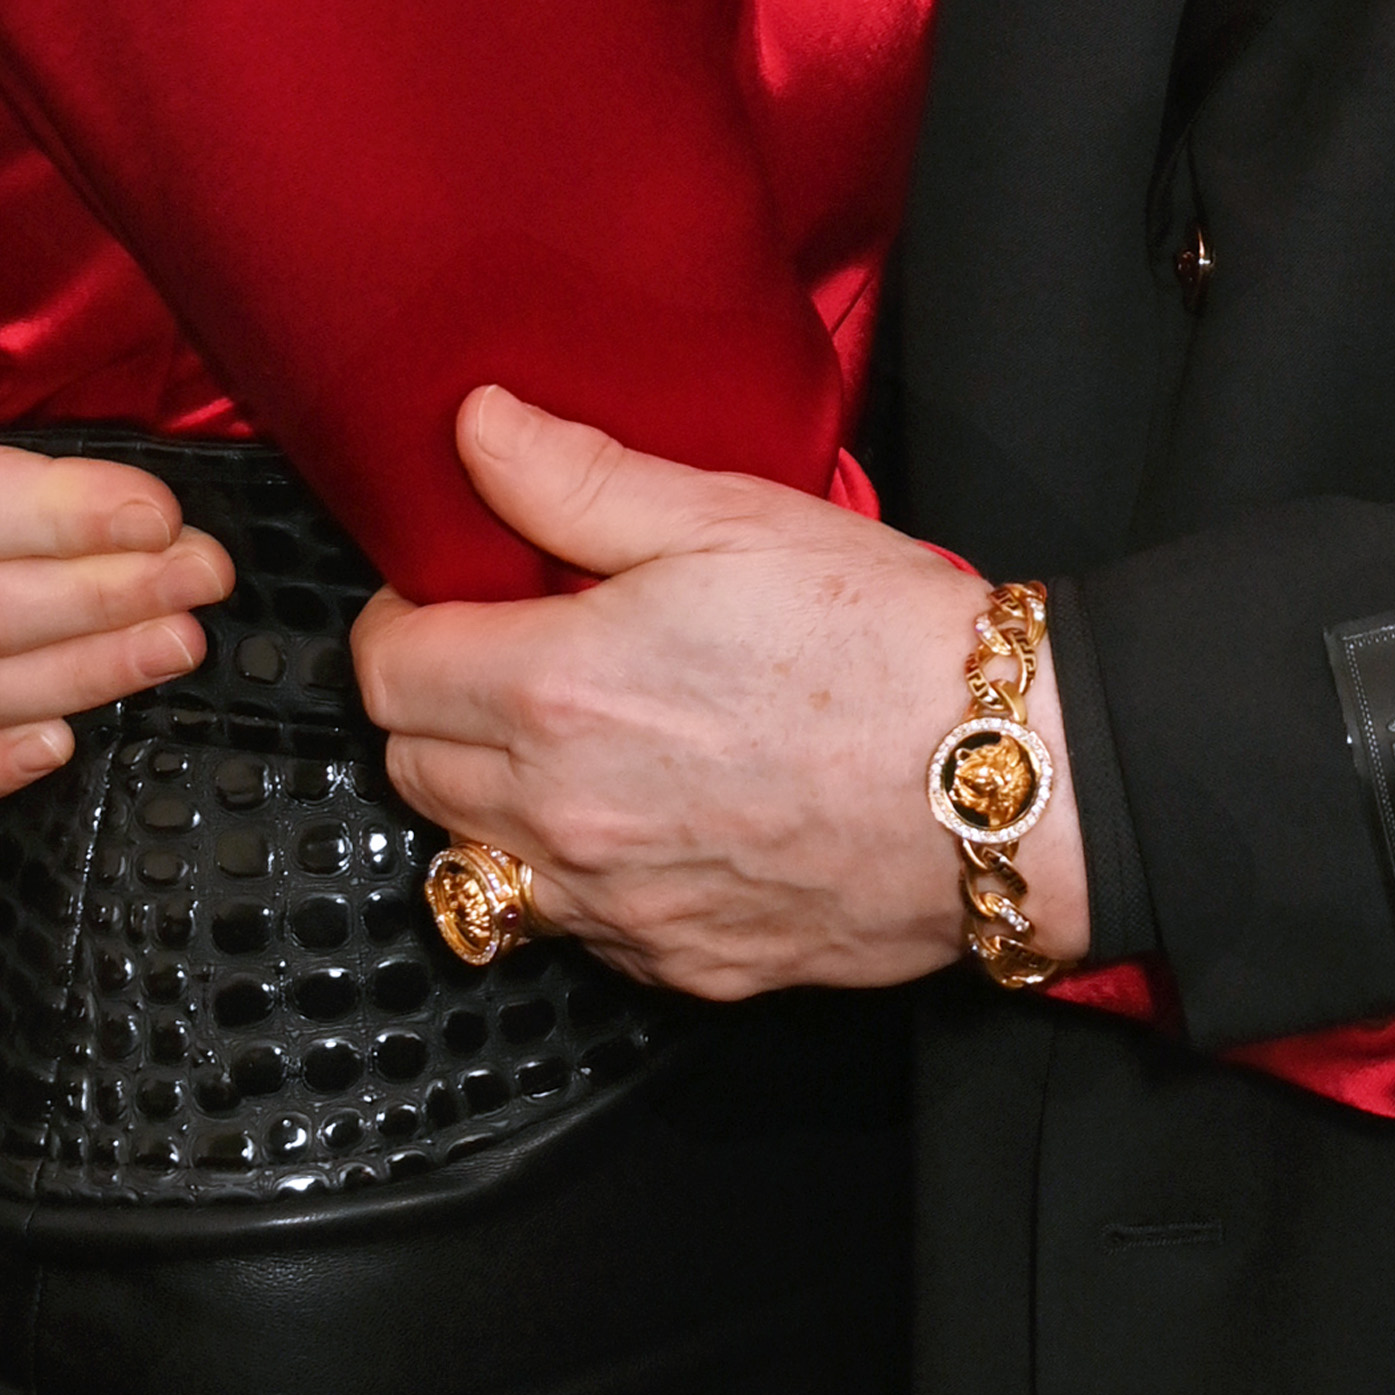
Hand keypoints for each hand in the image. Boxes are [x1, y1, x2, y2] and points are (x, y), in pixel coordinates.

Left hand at [354, 386, 1090, 1001]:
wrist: (1008, 779)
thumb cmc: (881, 639)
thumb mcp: (729, 517)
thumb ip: (578, 479)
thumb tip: (474, 428)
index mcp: (556, 693)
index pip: (385, 672)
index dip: (407, 619)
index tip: (456, 596)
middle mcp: (563, 817)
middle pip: (412, 770)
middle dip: (442, 707)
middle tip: (521, 654)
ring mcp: (617, 906)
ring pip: (476, 859)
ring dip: (496, 800)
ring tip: (585, 738)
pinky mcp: (678, 966)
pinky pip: (574, 926)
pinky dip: (583, 875)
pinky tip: (659, 813)